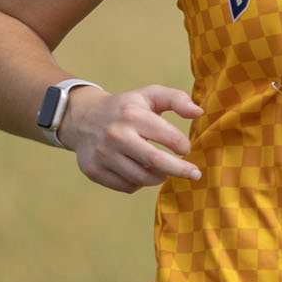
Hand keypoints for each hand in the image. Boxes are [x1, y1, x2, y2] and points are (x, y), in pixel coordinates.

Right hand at [63, 84, 203, 193]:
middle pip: (156, 162)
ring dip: (159, 177)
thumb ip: (176, 99)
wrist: (83, 118)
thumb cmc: (126, 108)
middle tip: (195, 174)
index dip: (183, 146)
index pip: (169, 137)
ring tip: (164, 170)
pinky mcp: (94, 170)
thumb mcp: (149, 95)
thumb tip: (199, 112)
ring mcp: (103, 154)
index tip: (186, 149)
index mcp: (132, 114)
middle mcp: (116, 135)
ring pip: (142, 178)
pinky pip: (126, 186)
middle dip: (181, 170)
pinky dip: (139, 183)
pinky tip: (141, 172)